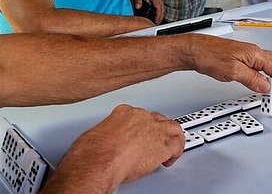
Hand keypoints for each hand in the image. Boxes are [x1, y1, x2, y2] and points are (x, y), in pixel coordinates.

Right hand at [42, 105, 183, 192]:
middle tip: (155, 142)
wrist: (98, 162)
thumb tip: (105, 141)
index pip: (139, 115)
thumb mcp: (94, 135)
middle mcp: (142, 117)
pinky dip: (175, 153)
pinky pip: (176, 147)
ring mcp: (154, 130)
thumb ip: (107, 134)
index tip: (139, 135)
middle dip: (157, 131)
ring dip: (173, 138)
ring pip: (173, 129)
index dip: (141, 126)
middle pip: (157, 119)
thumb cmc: (91, 153)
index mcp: (124, 112)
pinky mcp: (162, 147)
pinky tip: (169, 160)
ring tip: (170, 148)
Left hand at [132, 0, 164, 23]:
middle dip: (160, 17)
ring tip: (155, 21)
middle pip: (162, 8)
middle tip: (156, 25)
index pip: (158, 7)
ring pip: (161, 6)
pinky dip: (157, 10)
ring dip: (159, 14)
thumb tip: (137, 7)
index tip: (157, 22)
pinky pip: (158, 3)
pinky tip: (152, 13)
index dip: (158, 16)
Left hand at [186, 34, 271, 95]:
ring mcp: (248, 53)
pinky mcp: (241, 56)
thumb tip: (266, 86)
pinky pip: (263, 61)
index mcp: (254, 54)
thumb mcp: (232, 71)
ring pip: (271, 61)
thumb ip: (251, 79)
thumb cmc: (209, 56)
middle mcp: (253, 52)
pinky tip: (270, 70)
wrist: (194, 49)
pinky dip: (271, 67)